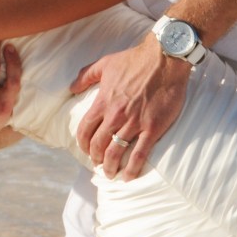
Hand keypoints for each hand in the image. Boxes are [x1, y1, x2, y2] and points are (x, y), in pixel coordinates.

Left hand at [70, 33, 191, 179]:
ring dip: (110, 166)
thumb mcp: (105, 63)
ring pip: (116, 152)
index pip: (85, 130)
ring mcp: (134, 123)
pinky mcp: (152, 128)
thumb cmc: (135, 60)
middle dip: (95, 157)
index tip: (85, 150)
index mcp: (103, 102)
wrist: (164, 59)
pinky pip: (140, 154)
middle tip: (98, 163)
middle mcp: (116, 116)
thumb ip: (86, 75)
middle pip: (98, 144)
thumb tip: (71, 87)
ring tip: (111, 173)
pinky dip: (132, 168)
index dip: (82, 144)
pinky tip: (129, 176)